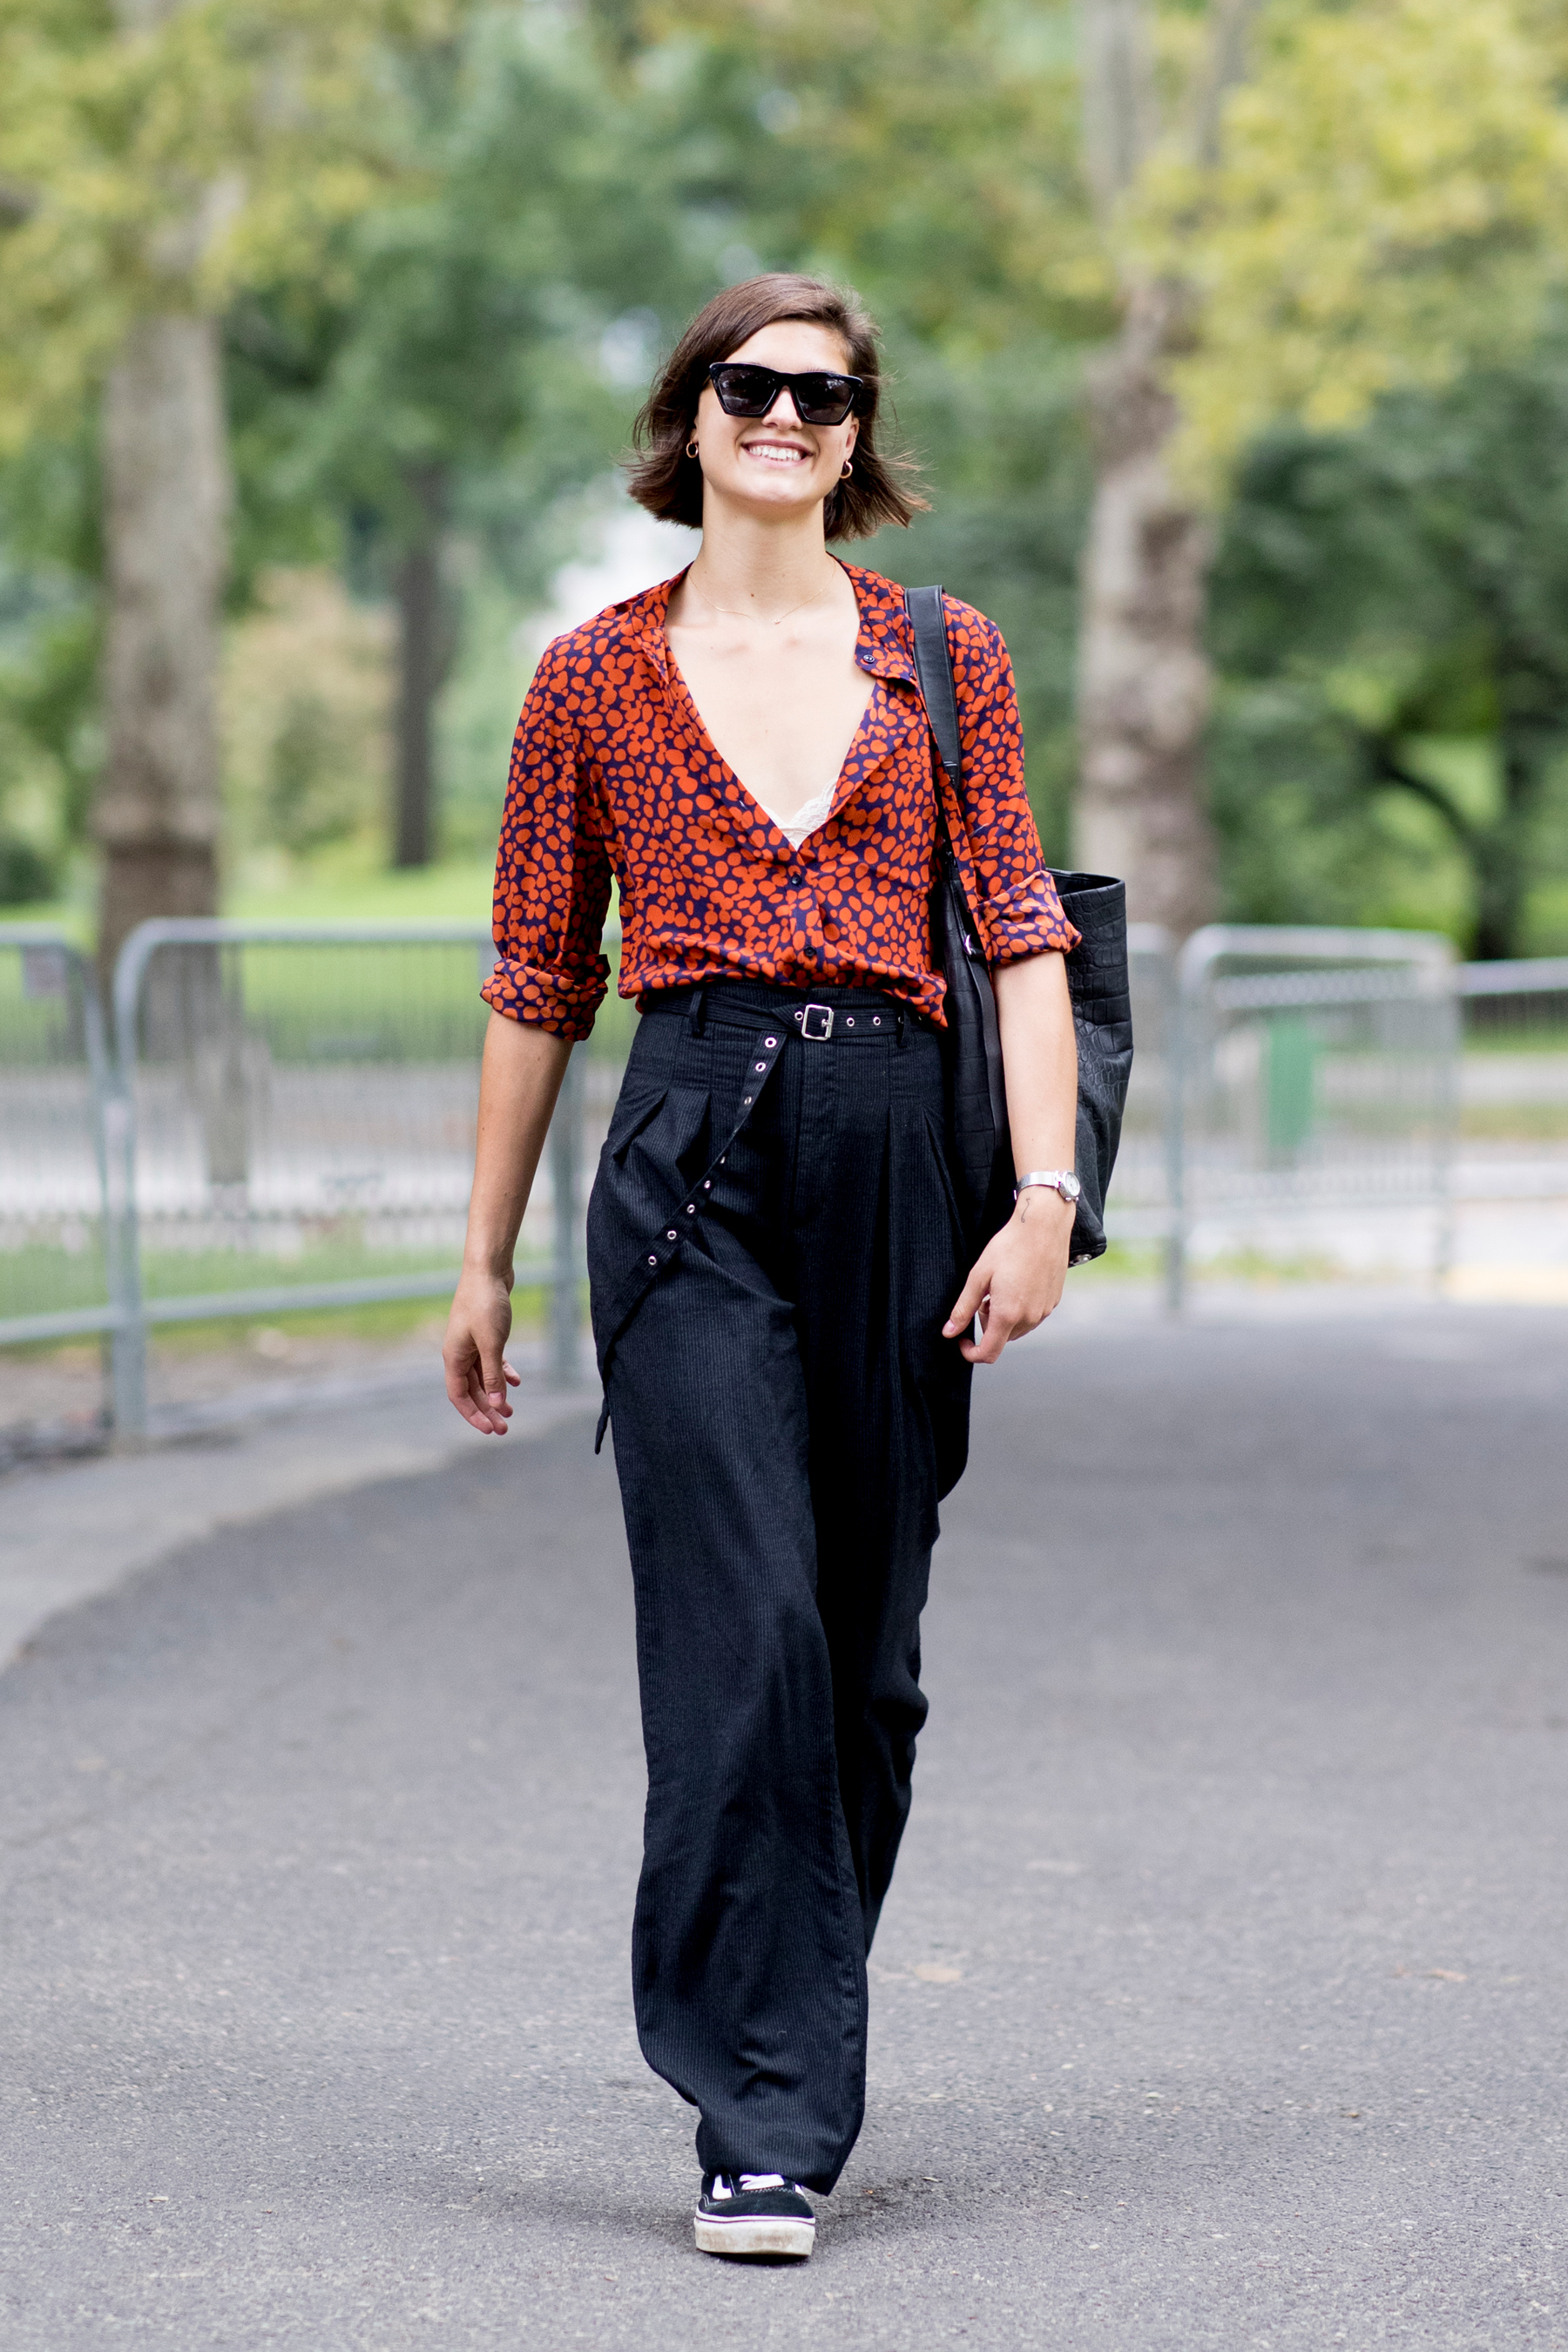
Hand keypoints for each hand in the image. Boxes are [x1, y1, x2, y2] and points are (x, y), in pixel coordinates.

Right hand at [443, 1270, 520, 1432]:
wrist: (489, 1270)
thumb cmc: (486, 1304)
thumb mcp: (491, 1343)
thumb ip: (493, 1376)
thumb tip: (495, 1405)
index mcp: (454, 1357)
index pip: (459, 1396)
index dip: (473, 1415)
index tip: (490, 1430)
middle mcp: (459, 1353)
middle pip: (472, 1390)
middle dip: (487, 1409)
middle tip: (505, 1427)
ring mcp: (471, 1343)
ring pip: (483, 1377)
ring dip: (496, 1394)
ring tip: (511, 1410)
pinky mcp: (485, 1334)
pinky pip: (491, 1361)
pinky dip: (502, 1372)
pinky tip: (517, 1381)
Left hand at [943, 1188, 1073, 1364]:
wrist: (1043, 1226)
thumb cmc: (1008, 1247)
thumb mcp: (978, 1276)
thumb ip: (963, 1308)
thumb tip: (949, 1332)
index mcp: (1007, 1314)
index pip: (989, 1353)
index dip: (971, 1353)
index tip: (962, 1339)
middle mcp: (1029, 1318)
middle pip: (1002, 1338)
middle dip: (988, 1325)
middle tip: (984, 1296)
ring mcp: (1044, 1311)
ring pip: (1018, 1328)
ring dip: (1005, 1317)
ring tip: (1002, 1287)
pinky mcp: (1053, 1302)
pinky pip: (1032, 1316)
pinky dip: (1021, 1308)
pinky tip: (1018, 1283)